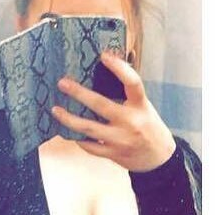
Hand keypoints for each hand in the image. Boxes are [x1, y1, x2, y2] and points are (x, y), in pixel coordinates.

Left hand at [51, 52, 175, 171]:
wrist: (159, 159)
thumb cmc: (149, 127)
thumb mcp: (144, 107)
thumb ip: (128, 94)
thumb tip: (108, 69)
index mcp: (141, 106)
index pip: (132, 83)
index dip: (119, 68)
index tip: (104, 56)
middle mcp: (130, 122)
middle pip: (101, 105)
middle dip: (79, 93)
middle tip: (62, 83)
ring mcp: (120, 140)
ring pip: (89, 129)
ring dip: (69, 119)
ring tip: (55, 110)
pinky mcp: (113, 154)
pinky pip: (90, 146)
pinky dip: (78, 138)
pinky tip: (68, 131)